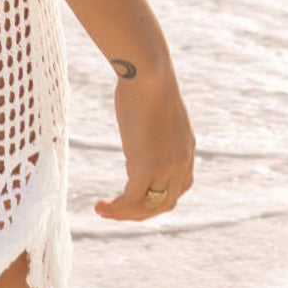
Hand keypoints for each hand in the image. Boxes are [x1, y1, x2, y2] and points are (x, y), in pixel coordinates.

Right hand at [94, 62, 195, 221]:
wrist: (149, 72)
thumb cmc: (146, 78)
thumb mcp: (155, 106)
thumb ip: (151, 123)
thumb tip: (137, 112)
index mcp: (187, 148)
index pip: (179, 186)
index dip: (159, 196)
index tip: (137, 196)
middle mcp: (182, 162)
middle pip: (166, 203)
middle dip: (141, 212)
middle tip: (118, 211)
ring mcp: (167, 167)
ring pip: (148, 206)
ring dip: (125, 214)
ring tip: (103, 211)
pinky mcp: (147, 166)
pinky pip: (131, 199)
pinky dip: (116, 209)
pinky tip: (100, 207)